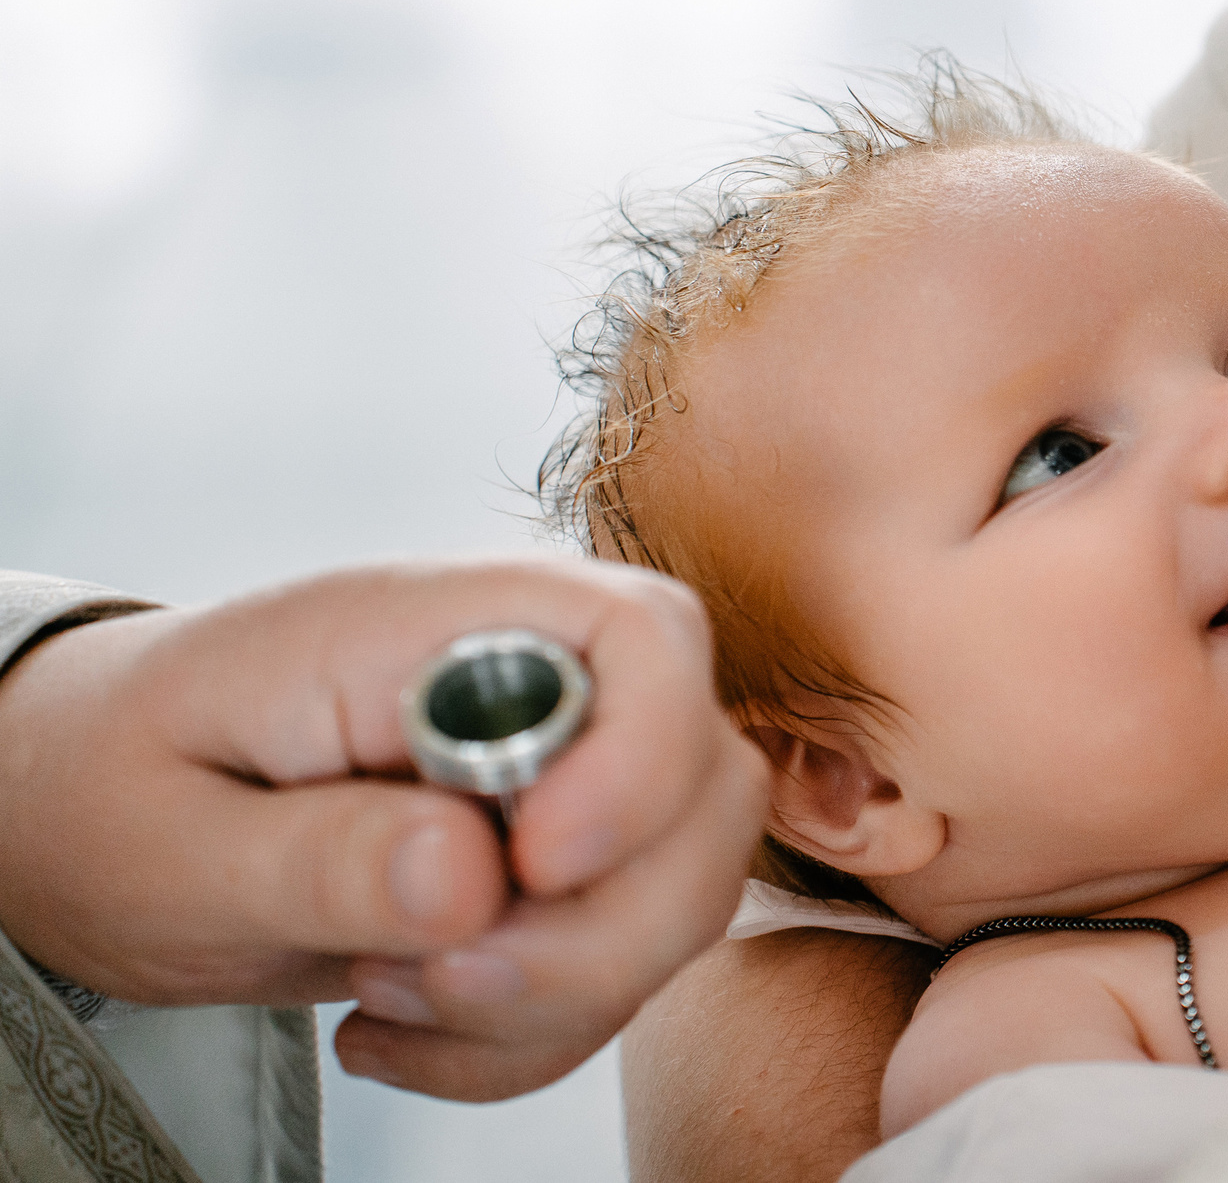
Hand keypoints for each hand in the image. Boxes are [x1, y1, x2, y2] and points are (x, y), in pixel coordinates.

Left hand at [0, 560, 769, 1100]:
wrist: (91, 807)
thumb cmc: (120, 783)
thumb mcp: (172, 837)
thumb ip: (318, 851)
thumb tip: (467, 875)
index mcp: (447, 621)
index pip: (645, 636)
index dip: (642, 758)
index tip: (540, 868)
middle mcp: (544, 684)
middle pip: (704, 786)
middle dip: (601, 927)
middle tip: (435, 975)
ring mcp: (570, 779)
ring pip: (684, 892)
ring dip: (557, 996)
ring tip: (385, 995)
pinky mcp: (566, 872)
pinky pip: (620, 971)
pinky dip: (524, 1039)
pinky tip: (397, 1024)